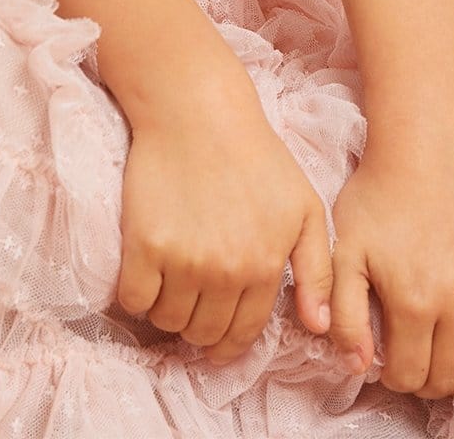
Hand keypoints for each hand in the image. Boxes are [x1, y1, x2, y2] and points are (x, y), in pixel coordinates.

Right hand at [115, 80, 333, 363]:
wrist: (198, 111)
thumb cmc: (255, 155)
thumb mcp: (304, 207)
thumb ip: (317, 270)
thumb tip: (319, 327)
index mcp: (264, 266)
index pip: (244, 332)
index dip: (229, 342)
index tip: (217, 338)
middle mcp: (225, 272)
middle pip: (203, 333)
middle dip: (199, 328)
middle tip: (192, 305)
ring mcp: (183, 261)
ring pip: (168, 321)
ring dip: (168, 312)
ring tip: (171, 284)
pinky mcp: (144, 246)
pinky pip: (134, 300)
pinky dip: (137, 296)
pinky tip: (146, 274)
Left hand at [328, 135, 453, 398]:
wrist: (429, 147)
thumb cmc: (380, 195)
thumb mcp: (345, 250)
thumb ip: (346, 315)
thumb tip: (357, 367)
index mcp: (414, 302)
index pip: (409, 377)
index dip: (393, 376)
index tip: (387, 358)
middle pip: (447, 378)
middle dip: (425, 375)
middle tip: (412, 352)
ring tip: (441, 340)